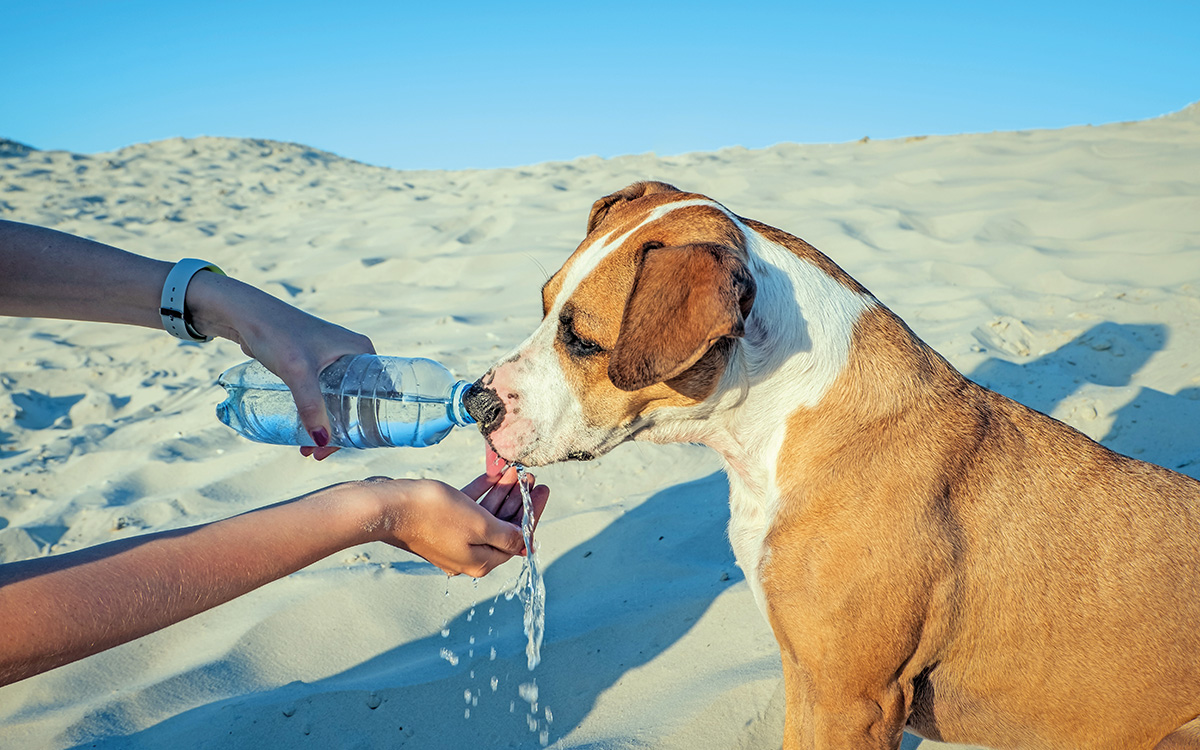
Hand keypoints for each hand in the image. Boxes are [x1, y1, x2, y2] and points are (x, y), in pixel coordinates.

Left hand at [186, 273, 373, 458]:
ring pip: (338, 402)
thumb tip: (321, 441)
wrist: (245, 314)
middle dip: (342, 431)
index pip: (379, 393)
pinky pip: (323, 396)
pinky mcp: (314, 365)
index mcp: (362, 351)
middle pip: (358, 403)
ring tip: (308, 448)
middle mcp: (352, 355)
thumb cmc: (276, 333)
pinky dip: (316, 415)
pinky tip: (304, 431)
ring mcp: (333, 360)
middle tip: (321, 453)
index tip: (354, 446)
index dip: (371, 422)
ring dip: (326, 426)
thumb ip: (310, 405)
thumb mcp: (297, 371)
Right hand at [360, 470, 549, 577]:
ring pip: (486, 515)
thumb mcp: (480, 524)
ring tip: (515, 471)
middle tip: (530, 477)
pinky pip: (468, 508)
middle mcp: (468, 555)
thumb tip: (526, 545)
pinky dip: (482, 491)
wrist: (389, 507)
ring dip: (502, 492)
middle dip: (518, 500)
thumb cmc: (433, 514)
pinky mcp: (439, 524)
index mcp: (481, 561)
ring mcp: (452, 539)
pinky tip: (493, 473)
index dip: (532, 513)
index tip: (542, 490)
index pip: (517, 539)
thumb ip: (506, 535)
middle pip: (502, 527)